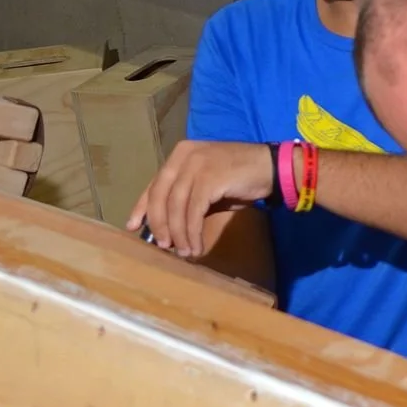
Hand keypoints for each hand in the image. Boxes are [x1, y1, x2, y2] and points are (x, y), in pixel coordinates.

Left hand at [127, 141, 273, 256]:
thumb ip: (188, 197)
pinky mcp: (209, 179)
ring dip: (178, 233)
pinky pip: (193, 211)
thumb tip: (169, 226)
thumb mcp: (209, 186)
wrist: (273, 168)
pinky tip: (196, 245)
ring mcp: (197, 166)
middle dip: (159, 224)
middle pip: (160, 195)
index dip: (142, 207)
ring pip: (176, 206)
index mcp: (180, 154)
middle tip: (163, 245)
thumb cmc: (242, 178)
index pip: (154, 184)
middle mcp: (184, 156)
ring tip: (183, 252)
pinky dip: (192, 231)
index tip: (133, 226)